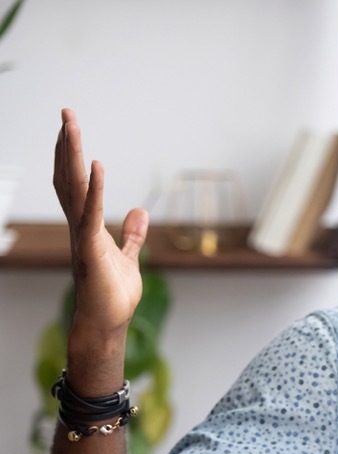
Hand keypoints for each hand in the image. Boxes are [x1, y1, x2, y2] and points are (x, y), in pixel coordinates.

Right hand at [53, 108, 147, 345]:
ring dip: (72, 156)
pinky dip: (94, 189)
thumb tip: (140, 212)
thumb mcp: (129, 259)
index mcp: (87, 227)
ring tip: (70, 125)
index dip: (70, 157)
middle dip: (66, 145)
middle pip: (68, 178)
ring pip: (74, 189)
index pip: (74, 184)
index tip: (69, 130)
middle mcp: (79, 227)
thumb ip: (132, 235)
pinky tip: (96, 165)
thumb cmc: (113, 296)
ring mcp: (82, 237)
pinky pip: (91, 213)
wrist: (106, 324)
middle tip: (66, 113)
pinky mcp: (92, 249)